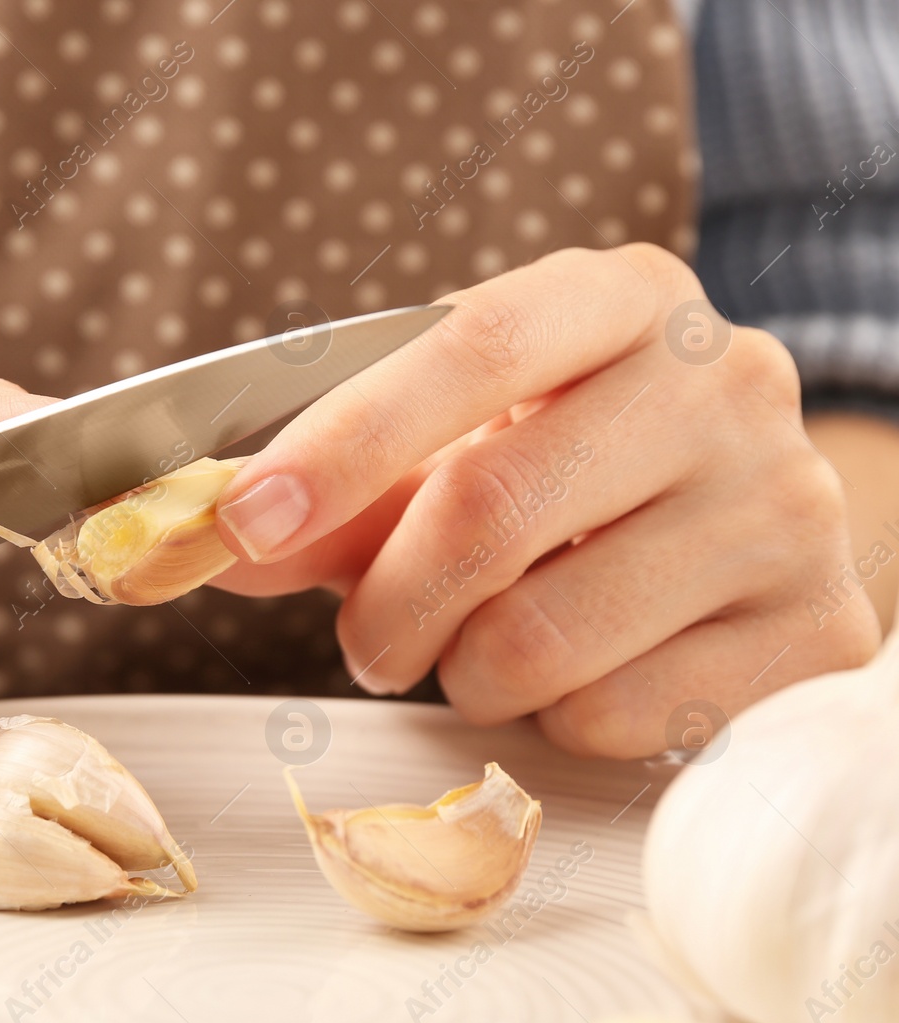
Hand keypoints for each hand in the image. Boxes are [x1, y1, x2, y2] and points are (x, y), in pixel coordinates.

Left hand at [213, 245, 881, 757]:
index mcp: (622, 298)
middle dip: (386, 604)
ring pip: (541, 641)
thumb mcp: (456, 446)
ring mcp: (786, 505)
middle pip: (491, 508)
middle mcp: (725, 379)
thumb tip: (208, 541)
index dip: (343, 440)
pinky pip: (615, 717)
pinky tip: (584, 672)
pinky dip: (555, 719)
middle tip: (367, 641)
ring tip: (484, 650)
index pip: (473, 345)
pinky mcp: (819, 629)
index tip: (240, 518)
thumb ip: (334, 491)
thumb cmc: (569, 463)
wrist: (740, 512)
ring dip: (466, 674)